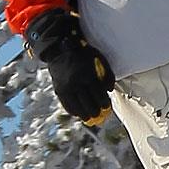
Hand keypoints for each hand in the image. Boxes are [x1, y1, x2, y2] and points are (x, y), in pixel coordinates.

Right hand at [25, 9, 115, 126]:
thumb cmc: (83, 54)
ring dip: (84, 114)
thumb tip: (109, 90)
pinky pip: (66, 104)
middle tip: (99, 115)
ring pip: (77, 107)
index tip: (106, 108)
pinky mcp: (58, 89)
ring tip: (89, 118)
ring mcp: (66, 87)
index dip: (104, 104)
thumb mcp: (98, 59)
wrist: (60, 50)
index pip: (98, 96)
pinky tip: (77, 114)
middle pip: (88, 104)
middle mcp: (76, 83)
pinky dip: (72, 110)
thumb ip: (107, 74)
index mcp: (88, 75)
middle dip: (95, 112)